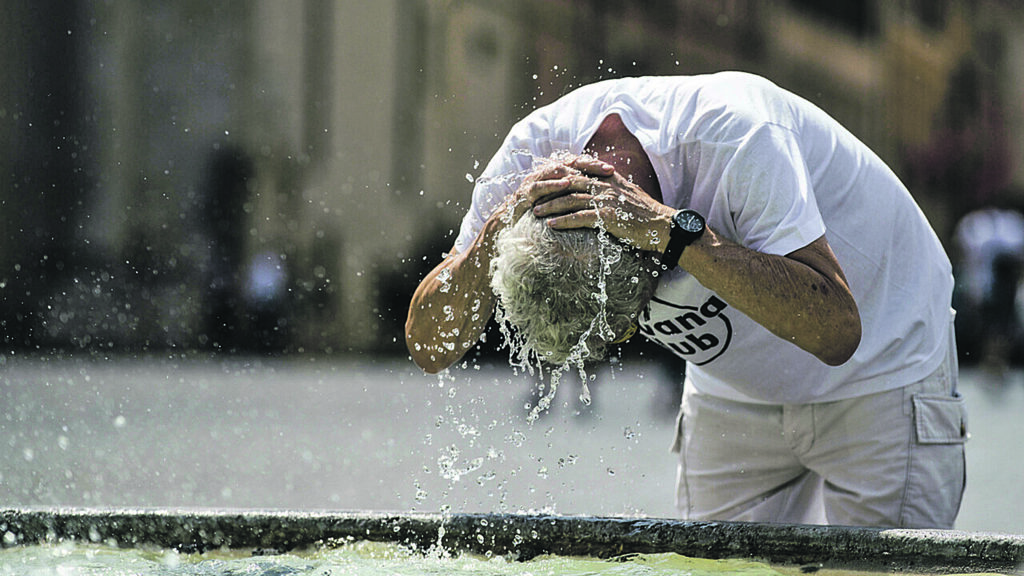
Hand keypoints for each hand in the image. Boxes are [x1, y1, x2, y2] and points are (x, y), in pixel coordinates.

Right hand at [493, 155, 616, 225]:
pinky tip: (566, 184)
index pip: (577, 165)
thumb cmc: (536, 220)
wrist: (507, 229)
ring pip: (555, 171)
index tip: (613, 171)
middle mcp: (544, 175)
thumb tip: (596, 203)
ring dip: (574, 172)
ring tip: (591, 175)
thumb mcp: (558, 209)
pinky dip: (553, 184)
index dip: (595, 166)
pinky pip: (539, 186)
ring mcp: (533, 182)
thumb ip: (573, 202)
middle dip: (590, 166)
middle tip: (608, 170)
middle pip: (570, 164)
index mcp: (553, 176)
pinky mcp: (523, 193)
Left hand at [531, 163, 673, 251]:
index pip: (577, 170)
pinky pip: (580, 217)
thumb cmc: (643, 212)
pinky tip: (551, 225)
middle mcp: (605, 185)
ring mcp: (607, 200)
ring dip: (551, 205)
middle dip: (549, 189)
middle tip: (532, 197)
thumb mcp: (626, 192)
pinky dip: (564, 220)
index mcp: (608, 178)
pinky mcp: (609, 217)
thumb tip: (595, 185)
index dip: (558, 175)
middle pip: (569, 183)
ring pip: (571, 199)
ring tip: (536, 212)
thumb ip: (609, 186)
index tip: (542, 180)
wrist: (662, 225)